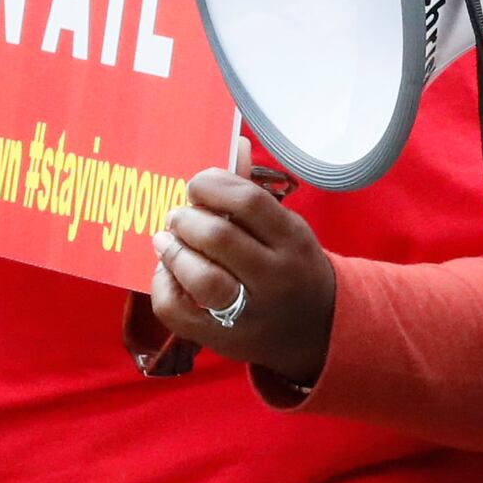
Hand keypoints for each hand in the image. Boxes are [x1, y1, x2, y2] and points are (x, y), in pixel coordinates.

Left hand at [147, 169, 335, 385]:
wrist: (318, 330)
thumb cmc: (293, 268)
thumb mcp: (287, 230)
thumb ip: (254, 194)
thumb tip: (236, 144)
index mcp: (292, 241)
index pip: (248, 202)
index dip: (212, 185)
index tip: (198, 187)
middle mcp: (274, 277)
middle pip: (219, 237)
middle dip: (187, 219)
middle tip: (177, 215)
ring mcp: (250, 311)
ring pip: (202, 278)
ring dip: (174, 251)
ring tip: (166, 240)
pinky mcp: (224, 338)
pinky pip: (180, 311)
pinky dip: (163, 285)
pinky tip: (167, 272)